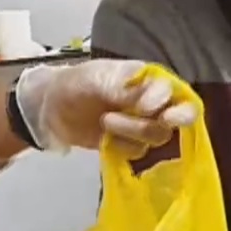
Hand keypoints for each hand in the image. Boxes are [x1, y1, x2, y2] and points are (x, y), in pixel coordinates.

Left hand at [13, 59, 196, 154]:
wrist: (50, 107)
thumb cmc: (75, 83)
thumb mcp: (97, 78)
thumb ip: (125, 89)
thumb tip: (151, 103)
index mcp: (148, 79)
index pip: (173, 90)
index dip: (167, 100)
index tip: (145, 107)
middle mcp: (152, 102)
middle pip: (180, 114)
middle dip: (175, 119)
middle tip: (165, 120)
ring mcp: (142, 124)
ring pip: (156, 135)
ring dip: (132, 131)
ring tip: (104, 122)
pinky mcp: (129, 145)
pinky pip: (137, 152)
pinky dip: (121, 147)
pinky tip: (103, 138)